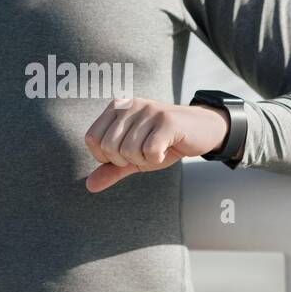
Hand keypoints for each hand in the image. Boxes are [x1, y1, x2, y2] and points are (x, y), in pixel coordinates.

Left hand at [83, 97, 228, 192]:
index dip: (104, 156)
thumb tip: (89, 186)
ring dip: (143, 160)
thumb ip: (111, 169)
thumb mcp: (134, 157)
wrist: (202, 130)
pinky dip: (156, 159)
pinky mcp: (166, 121)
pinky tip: (166, 149)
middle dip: (125, 160)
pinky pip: (149, 151)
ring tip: (156, 150)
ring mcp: (148, 111)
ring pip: (129, 151)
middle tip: (143, 154)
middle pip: (108, 147)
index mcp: (117, 108)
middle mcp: (130, 105)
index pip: (92, 138)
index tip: (124, 155)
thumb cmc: (164, 142)